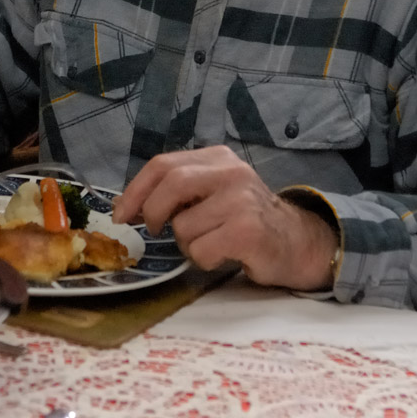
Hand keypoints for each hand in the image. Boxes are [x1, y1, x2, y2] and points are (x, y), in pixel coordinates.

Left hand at [112, 145, 338, 291]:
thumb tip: (128, 205)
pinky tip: (224, 254)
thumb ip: (180, 190)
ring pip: (184, 226)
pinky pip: (201, 251)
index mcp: (218, 157)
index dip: (135, 189)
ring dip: (187, 244)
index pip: (164, 164)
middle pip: (171, 185)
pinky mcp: (248, 230)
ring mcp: (241, 200)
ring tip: (209, 242)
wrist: (296, 242)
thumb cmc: (245, 219)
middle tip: (153, 231)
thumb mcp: (214, 192)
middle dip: (152, 212)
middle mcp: (231, 172)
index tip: (121, 213)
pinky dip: (203, 260)